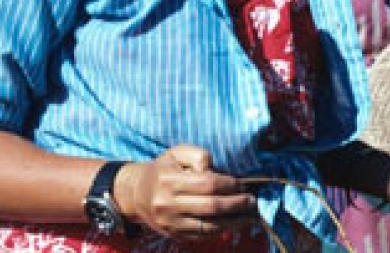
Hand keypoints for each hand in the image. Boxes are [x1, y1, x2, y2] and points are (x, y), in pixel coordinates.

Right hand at [113, 145, 258, 239]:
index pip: (207, 184)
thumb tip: (215, 170)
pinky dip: (221, 230)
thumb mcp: (177, 153)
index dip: (229, 185)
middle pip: (211, 207)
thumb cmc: (164, 169)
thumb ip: (198, 155)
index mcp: (169, 181)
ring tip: (250, 216)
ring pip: (209, 226)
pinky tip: (234, 223)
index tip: (241, 184)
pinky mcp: (174, 235)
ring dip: (234, 222)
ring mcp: (170, 223)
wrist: (137, 194)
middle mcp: (168, 204)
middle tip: (252, 201)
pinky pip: (202, 235)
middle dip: (237, 205)